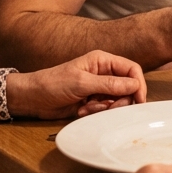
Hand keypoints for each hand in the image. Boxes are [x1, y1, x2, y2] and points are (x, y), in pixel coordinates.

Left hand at [5, 50, 146, 118]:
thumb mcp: (82, 83)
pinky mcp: (92, 100)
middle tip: (107, 108)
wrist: (33, 98)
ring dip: (105, 107)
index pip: (131, 69)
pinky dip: (96, 112)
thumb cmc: (53, 83)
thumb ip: (109, 84)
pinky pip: (105, 108)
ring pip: (116, 100)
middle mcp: (103, 72)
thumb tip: (134, 85)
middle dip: (119, 100)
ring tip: (87, 108)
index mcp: (102, 60)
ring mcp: (98, 87)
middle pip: (127, 87)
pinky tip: (81, 110)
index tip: (138, 100)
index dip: (138, 84)